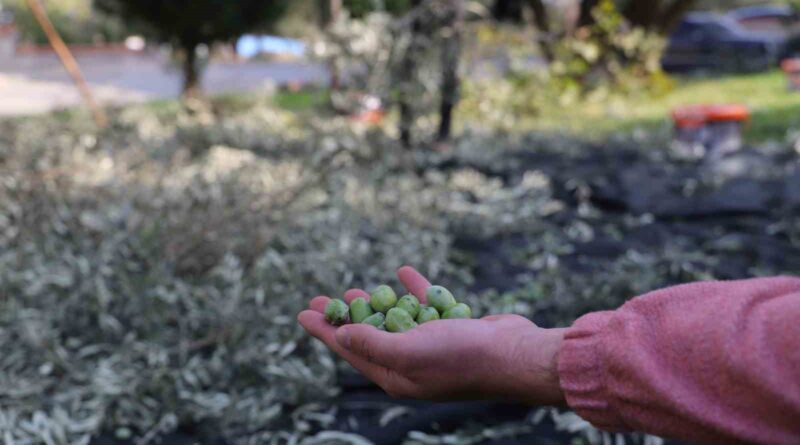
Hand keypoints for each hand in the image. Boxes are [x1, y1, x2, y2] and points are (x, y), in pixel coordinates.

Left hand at [297, 266, 566, 404]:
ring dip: (376, 304)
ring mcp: (433, 347)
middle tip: (324, 298)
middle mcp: (411, 363)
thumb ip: (372, 343)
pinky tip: (403, 272)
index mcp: (396, 376)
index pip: (350, 351)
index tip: (302, 313)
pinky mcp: (452, 329)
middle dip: (345, 317)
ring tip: (355, 290)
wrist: (515, 354)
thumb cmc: (461, 356)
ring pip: (395, 321)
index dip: (324, 331)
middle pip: (368, 336)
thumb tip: (340, 336)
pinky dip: (413, 290)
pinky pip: (425, 307)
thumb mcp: (409, 351)